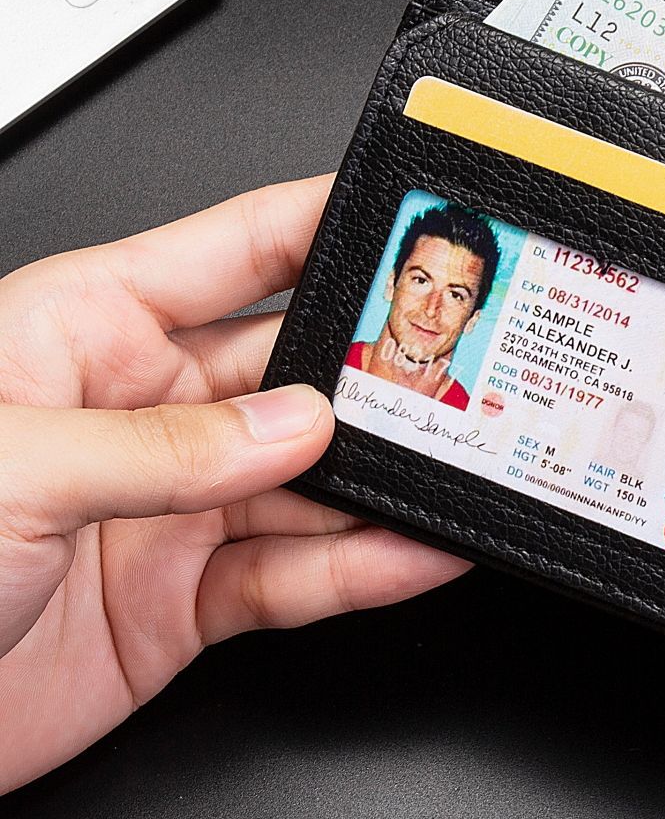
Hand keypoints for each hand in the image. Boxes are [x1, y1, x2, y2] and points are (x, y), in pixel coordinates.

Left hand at [0, 177, 468, 792]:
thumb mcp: (13, 467)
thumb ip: (168, 447)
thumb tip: (296, 427)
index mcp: (84, 329)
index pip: (236, 251)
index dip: (328, 226)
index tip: (410, 216)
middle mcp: (138, 411)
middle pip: (294, 373)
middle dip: (380, 370)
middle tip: (464, 367)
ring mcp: (167, 509)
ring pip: (311, 482)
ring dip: (388, 480)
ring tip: (462, 467)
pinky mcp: (183, 602)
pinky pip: (295, 576)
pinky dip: (363, 568)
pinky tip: (415, 551)